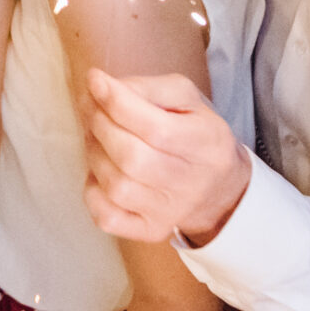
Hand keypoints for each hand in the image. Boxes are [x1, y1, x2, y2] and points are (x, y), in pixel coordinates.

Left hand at [80, 68, 253, 246]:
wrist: (218, 189)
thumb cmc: (194, 133)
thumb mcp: (185, 99)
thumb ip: (148, 88)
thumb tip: (104, 87)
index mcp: (206, 144)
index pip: (156, 128)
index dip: (118, 102)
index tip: (95, 80)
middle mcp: (190, 183)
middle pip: (132, 158)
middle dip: (100, 124)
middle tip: (91, 105)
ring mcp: (169, 212)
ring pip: (116, 186)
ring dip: (94, 152)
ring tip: (97, 134)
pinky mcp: (149, 230)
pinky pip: (107, 217)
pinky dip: (92, 191)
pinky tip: (100, 171)